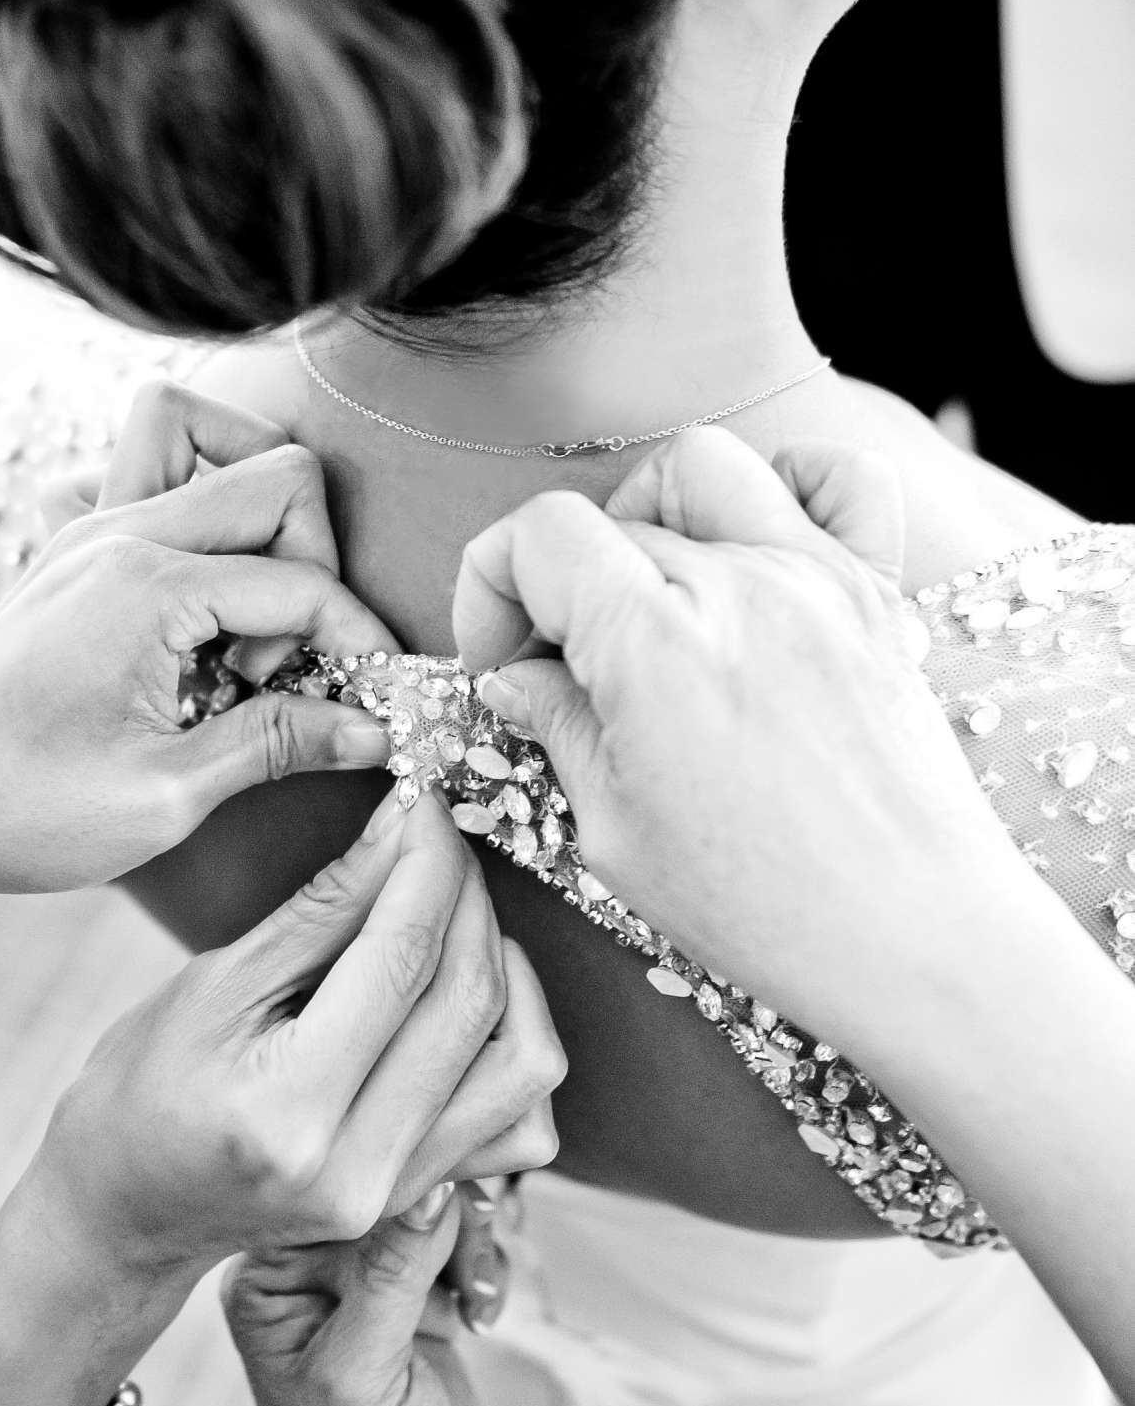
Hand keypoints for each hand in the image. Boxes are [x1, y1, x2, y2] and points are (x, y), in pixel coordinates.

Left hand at [0, 421, 395, 910]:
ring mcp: (88, 532)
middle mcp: (117, 533)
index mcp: (144, 587)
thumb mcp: (164, 797)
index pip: (302, 581)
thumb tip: (376, 730)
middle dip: (315, 569)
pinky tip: (192, 630)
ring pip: (212, 450)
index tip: (374, 710)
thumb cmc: (17, 813)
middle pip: (277, 477)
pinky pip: (156, 483)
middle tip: (283, 673)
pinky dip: (201, 527)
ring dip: (258, 521)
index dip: (358, 645)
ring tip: (239, 633)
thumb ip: (278, 744)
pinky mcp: (72, 551)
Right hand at [36, 789, 560, 1275]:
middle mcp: (360, 1165)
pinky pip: (519, 1119)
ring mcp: (399, 1193)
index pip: (401, 960)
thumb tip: (402, 827)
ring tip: (453, 915)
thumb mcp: (212, 984)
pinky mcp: (420, 1197)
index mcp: (288, 1110)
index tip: (426, 803)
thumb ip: (319, 911)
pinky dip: (513, 1042)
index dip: (427, 864)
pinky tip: (465, 997)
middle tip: (436, 840)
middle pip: (470, 1002)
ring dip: (504, 966)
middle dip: (468, 897)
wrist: (122, 1215)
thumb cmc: (138, 1091)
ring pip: (523, 1061)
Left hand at [227, 1185, 480, 1405]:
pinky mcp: (410, 1300)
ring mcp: (362, 1283)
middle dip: (443, 1216)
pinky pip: (457, 1243)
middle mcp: (307, 1270)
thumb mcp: (365, 1374)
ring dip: (470, 1245)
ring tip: (476, 1303)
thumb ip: (393, 1274)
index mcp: (267, 1277)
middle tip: (470, 1272)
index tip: (455, 1178)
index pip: (333, 1189)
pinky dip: (481, 1268)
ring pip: (433, 1208)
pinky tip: (481, 1316)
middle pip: (389, 1186)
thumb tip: (430, 1179)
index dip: (398, 1175)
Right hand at [452, 427, 1023, 1045]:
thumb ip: (559, 730)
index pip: (538, 534)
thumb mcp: (616, 834)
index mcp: (653, 643)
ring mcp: (816, 578)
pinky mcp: (878, 596)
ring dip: (653, 515)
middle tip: (567, 678)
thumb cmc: (765, 908)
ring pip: (705, 470)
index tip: (501, 663)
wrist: (914, 935)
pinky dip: (791, 487)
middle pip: (610, 522)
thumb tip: (519, 681)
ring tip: (651, 597)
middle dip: (561, 589)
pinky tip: (761, 550)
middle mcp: (736, 584)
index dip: (491, 586)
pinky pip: (843, 481)